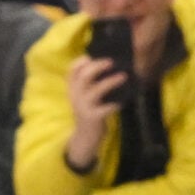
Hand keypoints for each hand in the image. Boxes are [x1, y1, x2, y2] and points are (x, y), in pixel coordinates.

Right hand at [64, 54, 125, 168]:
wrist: (85, 137)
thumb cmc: (89, 112)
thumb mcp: (85, 97)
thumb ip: (91, 84)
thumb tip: (108, 67)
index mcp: (72, 89)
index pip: (71, 71)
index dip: (80, 62)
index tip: (91, 56)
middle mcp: (76, 96)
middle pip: (84, 76)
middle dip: (98, 66)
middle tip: (112, 61)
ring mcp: (83, 107)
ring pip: (96, 89)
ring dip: (111, 81)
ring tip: (123, 76)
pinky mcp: (93, 117)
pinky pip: (106, 108)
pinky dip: (115, 104)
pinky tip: (122, 102)